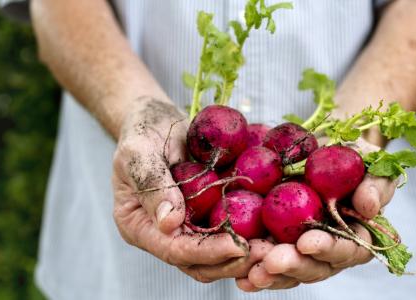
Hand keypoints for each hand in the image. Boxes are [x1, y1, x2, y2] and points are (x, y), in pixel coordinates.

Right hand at [112, 97, 264, 281]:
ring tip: (276, 247)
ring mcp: (188, 227)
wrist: (157, 120)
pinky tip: (274, 229)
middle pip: (200, 264)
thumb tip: (170, 223)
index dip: (207, 251)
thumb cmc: (142, 131)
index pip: (175, 250)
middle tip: (266, 253)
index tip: (238, 246)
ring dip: (247, 254)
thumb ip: (152, 184)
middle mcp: (164, 234)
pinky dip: (252, 234)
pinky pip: (230, 232)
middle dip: (233, 261)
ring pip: (219, 256)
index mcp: (140, 226)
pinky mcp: (208, 216)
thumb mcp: (139, 151)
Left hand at [236, 138, 397, 290]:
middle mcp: (330, 250)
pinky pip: (266, 263)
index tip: (307, 241)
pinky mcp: (278, 244)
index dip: (328, 248)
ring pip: (289, 272)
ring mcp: (302, 250)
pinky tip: (240, 276)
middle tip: (272, 261)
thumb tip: (369, 207)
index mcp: (357, 235)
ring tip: (253, 273)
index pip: (348, 250)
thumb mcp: (369, 162)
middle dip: (293, 265)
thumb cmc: (352, 156)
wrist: (322, 148)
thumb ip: (376, 184)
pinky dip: (254, 270)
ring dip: (270, 275)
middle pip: (315, 267)